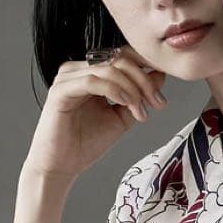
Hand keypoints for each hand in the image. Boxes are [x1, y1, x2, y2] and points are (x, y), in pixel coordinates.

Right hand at [25, 44, 167, 179]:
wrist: (61, 166)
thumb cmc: (84, 144)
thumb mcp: (120, 118)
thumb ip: (137, 97)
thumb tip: (159, 76)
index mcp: (92, 73)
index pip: (122, 57)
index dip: (146, 68)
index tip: (161, 92)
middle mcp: (79, 70)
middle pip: (119, 59)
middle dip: (143, 80)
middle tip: (157, 103)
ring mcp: (68, 78)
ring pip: (109, 68)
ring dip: (132, 88)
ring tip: (141, 111)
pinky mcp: (61, 90)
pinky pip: (92, 81)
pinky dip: (113, 90)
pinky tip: (125, 103)